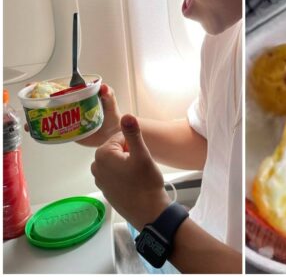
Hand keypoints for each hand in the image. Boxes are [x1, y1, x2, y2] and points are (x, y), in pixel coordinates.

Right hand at [23, 83, 121, 146]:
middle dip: (36, 102)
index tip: (33, 86)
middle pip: (50, 102)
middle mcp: (71, 106)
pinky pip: (53, 129)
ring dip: (38, 118)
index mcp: (79, 97)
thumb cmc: (113, 118)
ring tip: (29, 123)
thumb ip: (109, 96)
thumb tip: (104, 87)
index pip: (61, 89)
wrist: (113, 136)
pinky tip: (36, 132)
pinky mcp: (68, 130)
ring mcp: (68, 118)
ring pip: (49, 115)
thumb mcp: (111, 105)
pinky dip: (44, 130)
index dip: (46, 87)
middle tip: (27, 104)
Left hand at [90, 114, 169, 230]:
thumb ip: (133, 133)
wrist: (148, 212)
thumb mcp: (142, 155)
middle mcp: (95, 165)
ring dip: (127, 164)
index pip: (122, 138)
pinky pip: (114, 173)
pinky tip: (133, 184)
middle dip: (130, 154)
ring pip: (116, 161)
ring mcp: (98, 178)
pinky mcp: (104, 189)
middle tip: (140, 167)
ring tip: (138, 176)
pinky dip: (124, 175)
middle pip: (117, 149)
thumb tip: (126, 115)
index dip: (135, 145)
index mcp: (103, 154)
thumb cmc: (146, 183)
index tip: (140, 158)